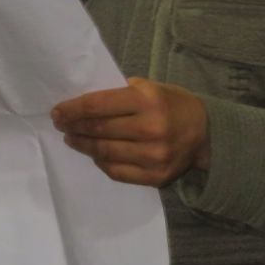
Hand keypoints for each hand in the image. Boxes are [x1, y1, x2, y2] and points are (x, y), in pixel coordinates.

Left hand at [51, 77, 209, 186]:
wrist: (207, 134)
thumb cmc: (173, 105)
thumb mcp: (153, 88)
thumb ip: (122, 94)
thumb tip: (84, 105)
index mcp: (148, 100)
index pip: (98, 106)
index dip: (73, 109)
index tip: (58, 111)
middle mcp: (150, 128)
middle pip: (98, 130)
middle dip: (73, 126)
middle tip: (60, 124)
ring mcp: (153, 156)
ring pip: (104, 152)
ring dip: (82, 145)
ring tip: (72, 138)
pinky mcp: (155, 177)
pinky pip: (116, 171)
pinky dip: (101, 162)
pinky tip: (94, 153)